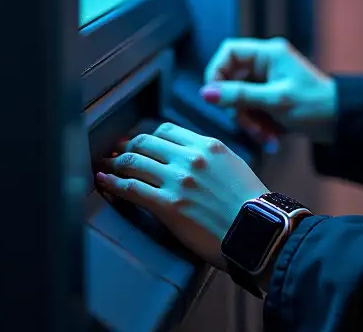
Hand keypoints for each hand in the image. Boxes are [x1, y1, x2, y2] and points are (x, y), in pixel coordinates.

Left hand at [96, 122, 267, 269]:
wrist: (258, 230)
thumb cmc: (250, 204)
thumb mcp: (233, 165)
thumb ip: (210, 157)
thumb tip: (190, 158)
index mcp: (209, 145)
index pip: (167, 131)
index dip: (148, 137)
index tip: (139, 143)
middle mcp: (191, 157)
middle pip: (146, 142)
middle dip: (127, 147)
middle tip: (117, 154)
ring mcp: (178, 180)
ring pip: (134, 162)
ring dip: (115, 164)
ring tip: (106, 167)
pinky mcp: (169, 204)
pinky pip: (132, 188)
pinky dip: (113, 183)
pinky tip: (104, 182)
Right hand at [200, 37, 337, 146]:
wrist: (342, 121)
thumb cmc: (314, 105)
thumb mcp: (275, 101)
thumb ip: (239, 96)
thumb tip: (205, 92)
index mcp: (269, 53)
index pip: (229, 51)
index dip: (217, 72)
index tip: (215, 97)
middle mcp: (267, 63)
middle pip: (232, 81)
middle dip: (238, 108)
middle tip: (250, 128)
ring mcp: (269, 81)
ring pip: (241, 100)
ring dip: (249, 122)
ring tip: (266, 138)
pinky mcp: (272, 98)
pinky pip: (254, 110)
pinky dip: (259, 125)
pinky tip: (271, 138)